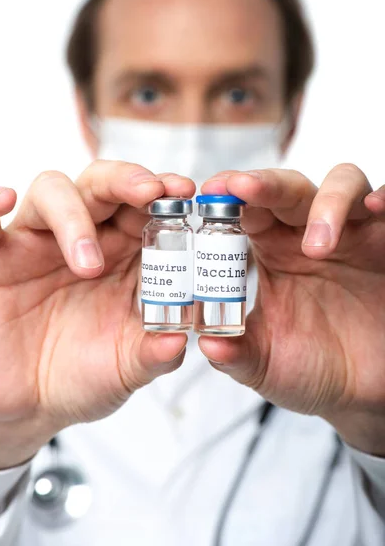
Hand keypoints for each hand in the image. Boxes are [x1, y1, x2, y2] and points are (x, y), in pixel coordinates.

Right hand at [0, 163, 193, 470]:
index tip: (186, 192)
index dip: (166, 194)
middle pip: (105, 186)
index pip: (146, 209)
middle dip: (129, 181)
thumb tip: (181, 340)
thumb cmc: (83, 376)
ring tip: (89, 264)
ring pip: (54, 191)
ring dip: (75, 215)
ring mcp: (39, 244)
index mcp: (125, 256)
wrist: (29, 405)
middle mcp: (85, 239)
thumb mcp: (126, 369)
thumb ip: (154, 354)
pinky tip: (2, 200)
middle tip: (152, 192)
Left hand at [199, 164, 384, 455]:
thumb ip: (234, 354)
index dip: (230, 195)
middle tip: (243, 189)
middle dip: (266, 184)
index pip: (249, 209)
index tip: (210, 190)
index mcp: (273, 250)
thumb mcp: (264, 364)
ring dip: (326, 203)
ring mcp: (352, 235)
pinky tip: (375, 207)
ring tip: (317, 246)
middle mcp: (309, 234)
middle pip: (289, 188)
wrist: (359, 392)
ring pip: (342, 185)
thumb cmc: (311, 368)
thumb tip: (208, 345)